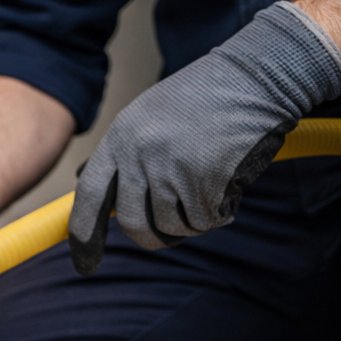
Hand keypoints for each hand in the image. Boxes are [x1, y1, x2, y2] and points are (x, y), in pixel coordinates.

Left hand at [69, 2, 340, 274]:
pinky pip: (205, 220)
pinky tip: (229, 184)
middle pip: (133, 223)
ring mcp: (170, 168)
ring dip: (194, 219)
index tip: (86, 264)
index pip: (89, 196)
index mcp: (120, 137)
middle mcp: (138, 154)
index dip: (84, 236)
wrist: (256, 76)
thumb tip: (101, 200)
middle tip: (173, 234)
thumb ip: (124, 157)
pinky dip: (220, 212)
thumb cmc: (205, 98)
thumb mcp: (149, 118)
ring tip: (210, 188)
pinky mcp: (204, 180)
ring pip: (173, 225)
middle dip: (154, 237)